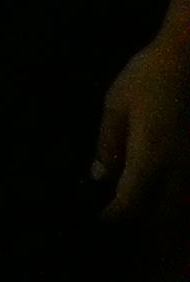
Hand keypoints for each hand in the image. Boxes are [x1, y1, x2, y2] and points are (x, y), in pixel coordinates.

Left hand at [94, 33, 189, 223]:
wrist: (188, 58)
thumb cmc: (147, 77)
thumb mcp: (115, 105)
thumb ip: (108, 143)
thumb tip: (100, 175)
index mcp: (151, 155)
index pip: (133, 200)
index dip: (116, 216)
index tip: (100, 222)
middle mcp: (179, 167)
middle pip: (163, 212)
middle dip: (140, 221)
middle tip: (117, 217)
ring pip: (182, 203)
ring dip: (160, 211)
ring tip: (136, 207)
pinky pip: (189, 187)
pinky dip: (175, 196)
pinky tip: (158, 188)